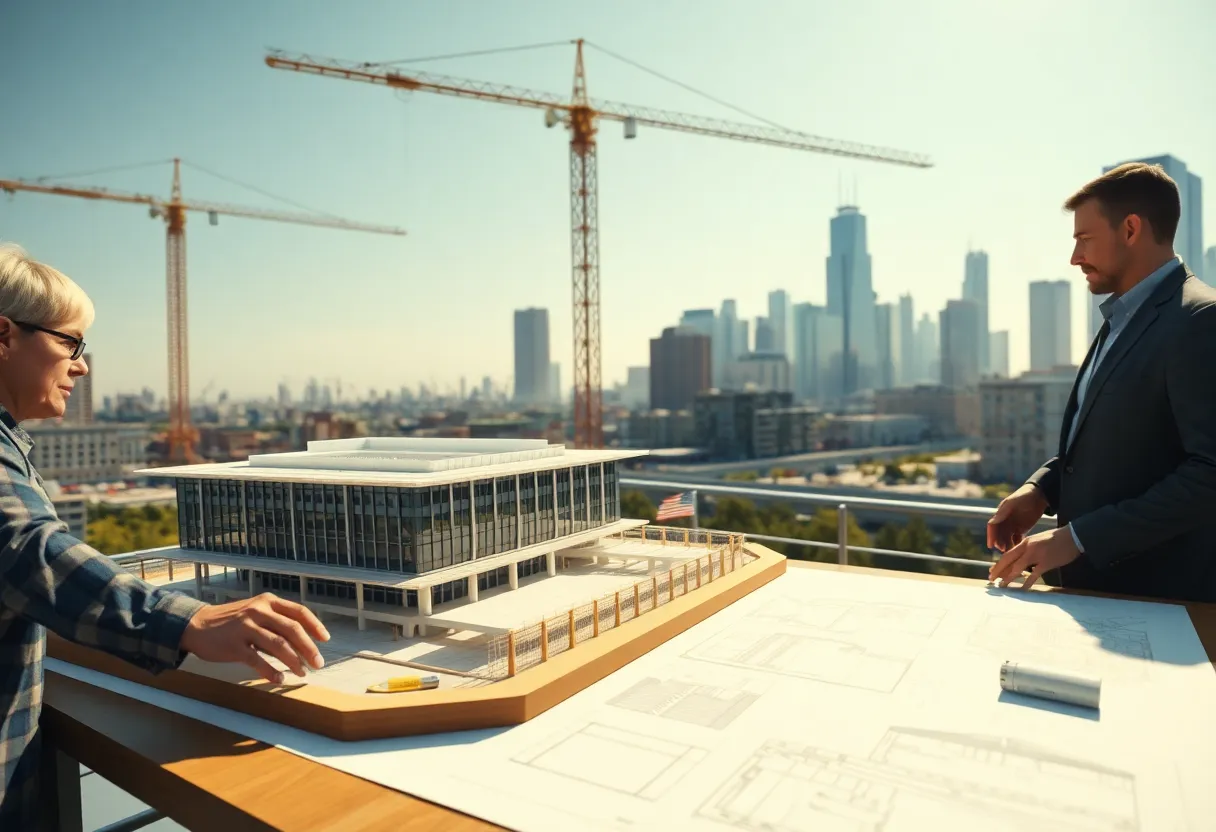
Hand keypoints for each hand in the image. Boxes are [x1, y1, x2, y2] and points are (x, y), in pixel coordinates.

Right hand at [180, 592, 329, 683]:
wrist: (196, 625)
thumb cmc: (231, 620)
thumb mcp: (255, 611)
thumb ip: (276, 620)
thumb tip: (303, 640)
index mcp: (267, 601)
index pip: (299, 612)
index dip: (315, 626)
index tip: (325, 639)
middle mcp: (258, 611)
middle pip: (292, 629)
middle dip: (309, 648)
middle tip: (318, 663)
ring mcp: (245, 628)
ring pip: (278, 645)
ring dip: (294, 661)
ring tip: (302, 673)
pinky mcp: (234, 645)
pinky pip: (257, 660)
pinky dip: (271, 672)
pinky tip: (280, 679)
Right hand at [986, 484, 1048, 551]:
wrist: (1040, 495)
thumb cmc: (1025, 495)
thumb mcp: (1014, 502)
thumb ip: (1003, 511)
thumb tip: (992, 522)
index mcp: (1001, 513)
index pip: (993, 526)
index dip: (991, 536)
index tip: (991, 546)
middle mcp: (1005, 520)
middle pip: (999, 535)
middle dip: (1000, 543)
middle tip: (1005, 552)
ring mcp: (1012, 525)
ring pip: (1007, 538)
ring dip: (1008, 545)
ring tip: (1013, 553)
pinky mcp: (1021, 529)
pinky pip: (1016, 538)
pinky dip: (1016, 544)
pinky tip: (1020, 549)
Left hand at [988, 526, 1080, 589]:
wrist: (1073, 536)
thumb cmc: (1057, 538)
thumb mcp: (1038, 540)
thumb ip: (1028, 549)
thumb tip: (1021, 560)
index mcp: (1025, 542)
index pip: (1008, 554)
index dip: (998, 564)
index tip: (991, 571)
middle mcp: (1028, 548)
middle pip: (1008, 560)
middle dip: (998, 570)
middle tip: (991, 580)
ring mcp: (1036, 555)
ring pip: (1017, 568)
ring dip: (1008, 577)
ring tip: (1002, 585)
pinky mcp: (1046, 563)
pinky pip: (1034, 575)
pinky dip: (1027, 582)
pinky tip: (1022, 589)